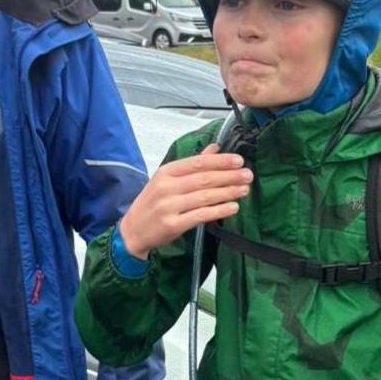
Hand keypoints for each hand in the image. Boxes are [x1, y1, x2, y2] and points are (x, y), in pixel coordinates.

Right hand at [117, 144, 251, 257]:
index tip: (239, 161)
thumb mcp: (166, 180)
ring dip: (228, 192)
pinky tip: (232, 207)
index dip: (220, 161)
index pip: (197, 163)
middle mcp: (167, 187)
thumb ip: (192, 164)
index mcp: (166, 172)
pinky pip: (201, 215)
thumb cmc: (152, 205)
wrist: (132, 231)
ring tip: (244, 190)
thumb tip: (215, 148)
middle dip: (229, 176)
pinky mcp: (173, 224)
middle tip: (248, 175)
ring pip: (205, 197)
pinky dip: (219, 211)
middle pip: (204, 179)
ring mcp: (169, 206)